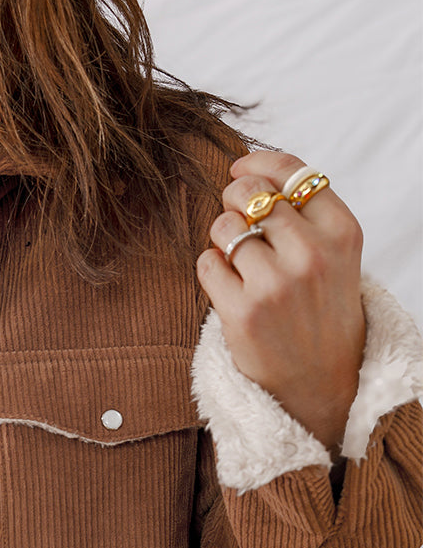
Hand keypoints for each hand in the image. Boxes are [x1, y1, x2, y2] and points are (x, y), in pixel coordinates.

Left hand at [195, 150, 365, 457]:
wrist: (322, 383)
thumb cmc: (321, 311)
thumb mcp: (334, 255)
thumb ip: (303, 213)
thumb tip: (244, 170)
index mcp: (341, 232)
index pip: (292, 172)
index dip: (257, 163)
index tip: (239, 168)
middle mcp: (312, 254)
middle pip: (250, 194)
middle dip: (234, 200)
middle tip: (238, 221)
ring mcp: (276, 285)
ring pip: (224, 227)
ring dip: (221, 238)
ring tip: (238, 262)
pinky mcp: (242, 313)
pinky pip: (206, 263)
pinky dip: (210, 270)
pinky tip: (230, 287)